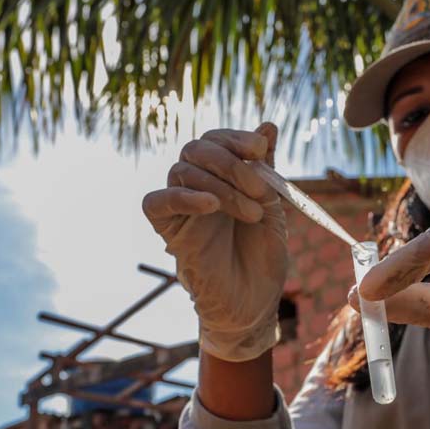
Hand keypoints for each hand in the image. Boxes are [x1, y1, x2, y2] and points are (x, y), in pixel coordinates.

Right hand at [143, 123, 287, 361]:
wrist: (255, 304)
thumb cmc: (263, 258)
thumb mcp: (273, 206)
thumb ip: (266, 168)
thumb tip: (268, 124)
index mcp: (222, 179)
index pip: (215, 140)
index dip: (235, 137)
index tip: (260, 150)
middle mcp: (198, 188)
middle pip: (196, 149)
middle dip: (232, 162)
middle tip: (261, 190)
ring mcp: (182, 210)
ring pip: (182, 170)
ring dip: (223, 186)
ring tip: (253, 213)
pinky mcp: (170, 232)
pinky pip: (157, 202)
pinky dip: (183, 197)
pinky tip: (211, 205)